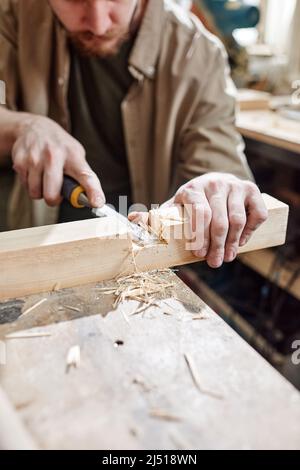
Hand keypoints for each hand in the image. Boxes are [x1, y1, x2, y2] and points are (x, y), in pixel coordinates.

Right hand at [12, 115, 104, 206]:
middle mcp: (54, 155)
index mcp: (73, 155)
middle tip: (56, 191)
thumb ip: (83, 176)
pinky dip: (30, 184)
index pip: (85, 176)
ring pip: (36, 193)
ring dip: (41, 191)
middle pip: (52, 194)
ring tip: (44, 177)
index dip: (93, 191)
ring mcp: (35, 158)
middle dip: (54, 199)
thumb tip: (92, 200)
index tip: (97, 203)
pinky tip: (34, 171)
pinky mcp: (20, 161)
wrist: (34, 127)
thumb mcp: (76, 154)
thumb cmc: (59, 146)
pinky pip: (26, 186)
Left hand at [129, 173, 267, 268]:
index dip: (200, 235)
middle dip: (217, 246)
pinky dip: (251, 230)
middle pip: (220, 220)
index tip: (199, 254)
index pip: (199, 212)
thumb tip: (132, 220)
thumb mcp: (174, 208)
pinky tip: (241, 241)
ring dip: (233, 243)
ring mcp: (235, 185)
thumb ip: (155, 217)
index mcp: (192, 189)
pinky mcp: (252, 190)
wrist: (214, 183)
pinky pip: (257, 214)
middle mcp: (215, 184)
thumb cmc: (192, 203)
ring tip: (227, 257)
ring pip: (238, 220)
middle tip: (214, 263)